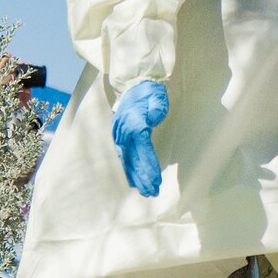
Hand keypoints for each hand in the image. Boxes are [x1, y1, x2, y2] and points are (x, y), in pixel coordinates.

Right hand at [111, 80, 168, 197]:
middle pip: (134, 158)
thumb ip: (156, 107)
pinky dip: (128, 169)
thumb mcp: (157, 96)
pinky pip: (123, 156)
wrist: (134, 85)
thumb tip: (153, 118)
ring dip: (136, 176)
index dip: (149, 166)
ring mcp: (120, 135)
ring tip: (145, 191)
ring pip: (127, 160)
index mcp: (134, 123)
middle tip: (152, 192)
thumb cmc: (150, 92)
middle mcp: (124, 132)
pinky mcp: (120, 137)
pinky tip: (133, 181)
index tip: (156, 180)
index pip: (142, 149)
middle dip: (143, 177)